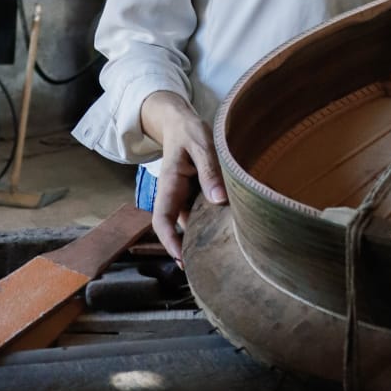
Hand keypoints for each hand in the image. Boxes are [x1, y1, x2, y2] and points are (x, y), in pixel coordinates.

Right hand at [139, 91, 227, 262]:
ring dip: (202, 236)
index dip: (169, 242)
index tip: (182, 259)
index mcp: (169, 185)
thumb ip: (210, 170)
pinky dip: (211, 222)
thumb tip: (218, 200)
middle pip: (176, 229)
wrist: (180, 123)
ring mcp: (184, 197)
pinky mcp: (195, 194)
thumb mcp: (202, 145)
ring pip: (191, 223)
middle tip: (208, 268)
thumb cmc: (190, 131)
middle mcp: (174, 195)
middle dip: (188, 249)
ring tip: (222, 254)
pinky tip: (229, 230)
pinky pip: (201, 213)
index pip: (162, 221)